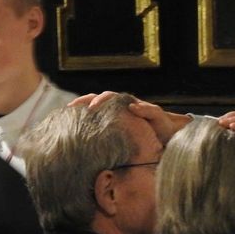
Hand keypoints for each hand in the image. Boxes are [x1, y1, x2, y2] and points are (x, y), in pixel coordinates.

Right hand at [69, 92, 188, 143]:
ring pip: (94, 111)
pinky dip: (87, 125)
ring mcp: (114, 118)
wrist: (167, 136)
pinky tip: (77, 131)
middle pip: (96, 100)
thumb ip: (148, 110)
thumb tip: (132, 106)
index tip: (92, 107)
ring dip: (81, 112)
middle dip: (83, 102)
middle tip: (71, 108)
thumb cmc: (163, 125)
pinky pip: (97, 124)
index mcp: (126, 102)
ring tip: (67, 117)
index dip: (99, 100)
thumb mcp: (158, 117)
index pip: (108, 97)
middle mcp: (117, 108)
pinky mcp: (113, 129)